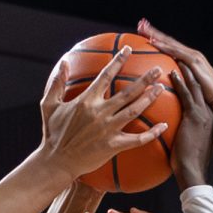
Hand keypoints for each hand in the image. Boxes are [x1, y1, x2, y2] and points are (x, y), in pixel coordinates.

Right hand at [38, 48, 168, 180]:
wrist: (56, 162)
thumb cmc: (52, 134)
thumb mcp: (48, 105)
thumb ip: (57, 83)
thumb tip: (64, 62)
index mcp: (86, 100)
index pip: (105, 76)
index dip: (118, 61)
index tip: (128, 50)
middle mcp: (99, 112)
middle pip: (127, 92)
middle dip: (144, 78)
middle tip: (158, 69)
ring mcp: (108, 129)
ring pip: (134, 111)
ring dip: (149, 99)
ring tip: (161, 88)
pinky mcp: (113, 146)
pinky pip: (137, 139)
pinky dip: (152, 133)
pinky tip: (164, 126)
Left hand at [137, 20, 212, 114]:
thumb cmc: (204, 99)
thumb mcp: (187, 89)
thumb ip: (177, 84)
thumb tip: (164, 88)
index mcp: (188, 59)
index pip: (169, 46)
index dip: (156, 38)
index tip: (142, 32)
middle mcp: (191, 54)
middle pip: (169, 41)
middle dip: (154, 32)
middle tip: (140, 24)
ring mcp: (193, 58)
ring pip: (172, 44)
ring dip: (158, 37)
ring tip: (144, 30)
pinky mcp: (195, 63)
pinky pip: (177, 54)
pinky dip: (166, 48)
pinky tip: (155, 44)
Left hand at [169, 64, 212, 188]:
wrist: (193, 172)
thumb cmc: (187, 162)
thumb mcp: (187, 141)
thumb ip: (182, 130)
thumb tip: (172, 127)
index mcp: (206, 115)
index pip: (198, 88)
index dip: (190, 72)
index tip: (180, 60)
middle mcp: (207, 110)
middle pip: (197, 79)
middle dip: (186, 62)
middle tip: (174, 50)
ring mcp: (203, 112)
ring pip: (194, 83)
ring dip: (183, 67)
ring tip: (173, 54)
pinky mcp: (196, 117)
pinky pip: (188, 95)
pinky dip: (180, 82)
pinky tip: (172, 72)